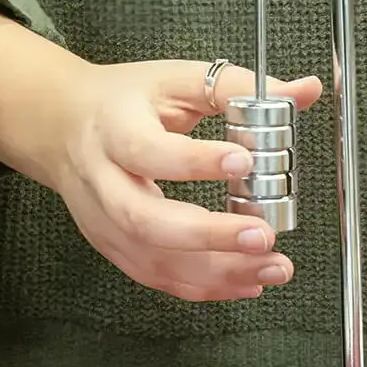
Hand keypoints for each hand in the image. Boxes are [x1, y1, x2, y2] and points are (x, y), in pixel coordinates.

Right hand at [0, 0, 320, 303]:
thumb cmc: (124, 101)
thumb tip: (305, 90)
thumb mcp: (174, 79)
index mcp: (113, 128)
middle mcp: (101, 181)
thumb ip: (238, 87)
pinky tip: (247, 283)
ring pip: (153, 258)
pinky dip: (204, 287)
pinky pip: (157, 277)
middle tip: (263, 235)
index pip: (148, 150)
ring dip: (216, 271)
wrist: (61, 127)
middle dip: (208, 234)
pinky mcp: (113, 247)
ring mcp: (103, 221)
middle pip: (144, 219)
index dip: (194, 161)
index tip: (244, 160)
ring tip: (272, 267)